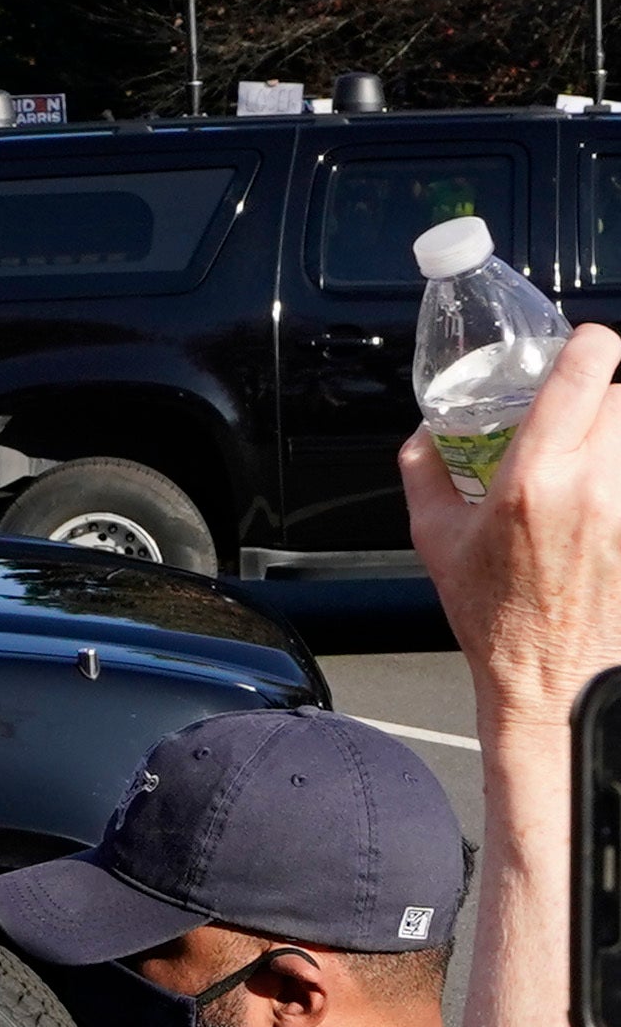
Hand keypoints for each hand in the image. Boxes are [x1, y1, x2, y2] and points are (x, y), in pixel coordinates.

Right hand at [400, 321, 620, 732]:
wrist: (552, 680)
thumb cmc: (495, 619)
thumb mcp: (435, 540)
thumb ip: (424, 473)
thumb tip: (425, 434)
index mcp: (532, 481)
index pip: (585, 375)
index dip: (587, 345)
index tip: (579, 345)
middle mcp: (592, 488)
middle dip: (599, 394)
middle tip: (575, 408)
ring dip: (614, 432)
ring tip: (589, 452)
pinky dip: (617, 471)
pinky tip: (596, 494)